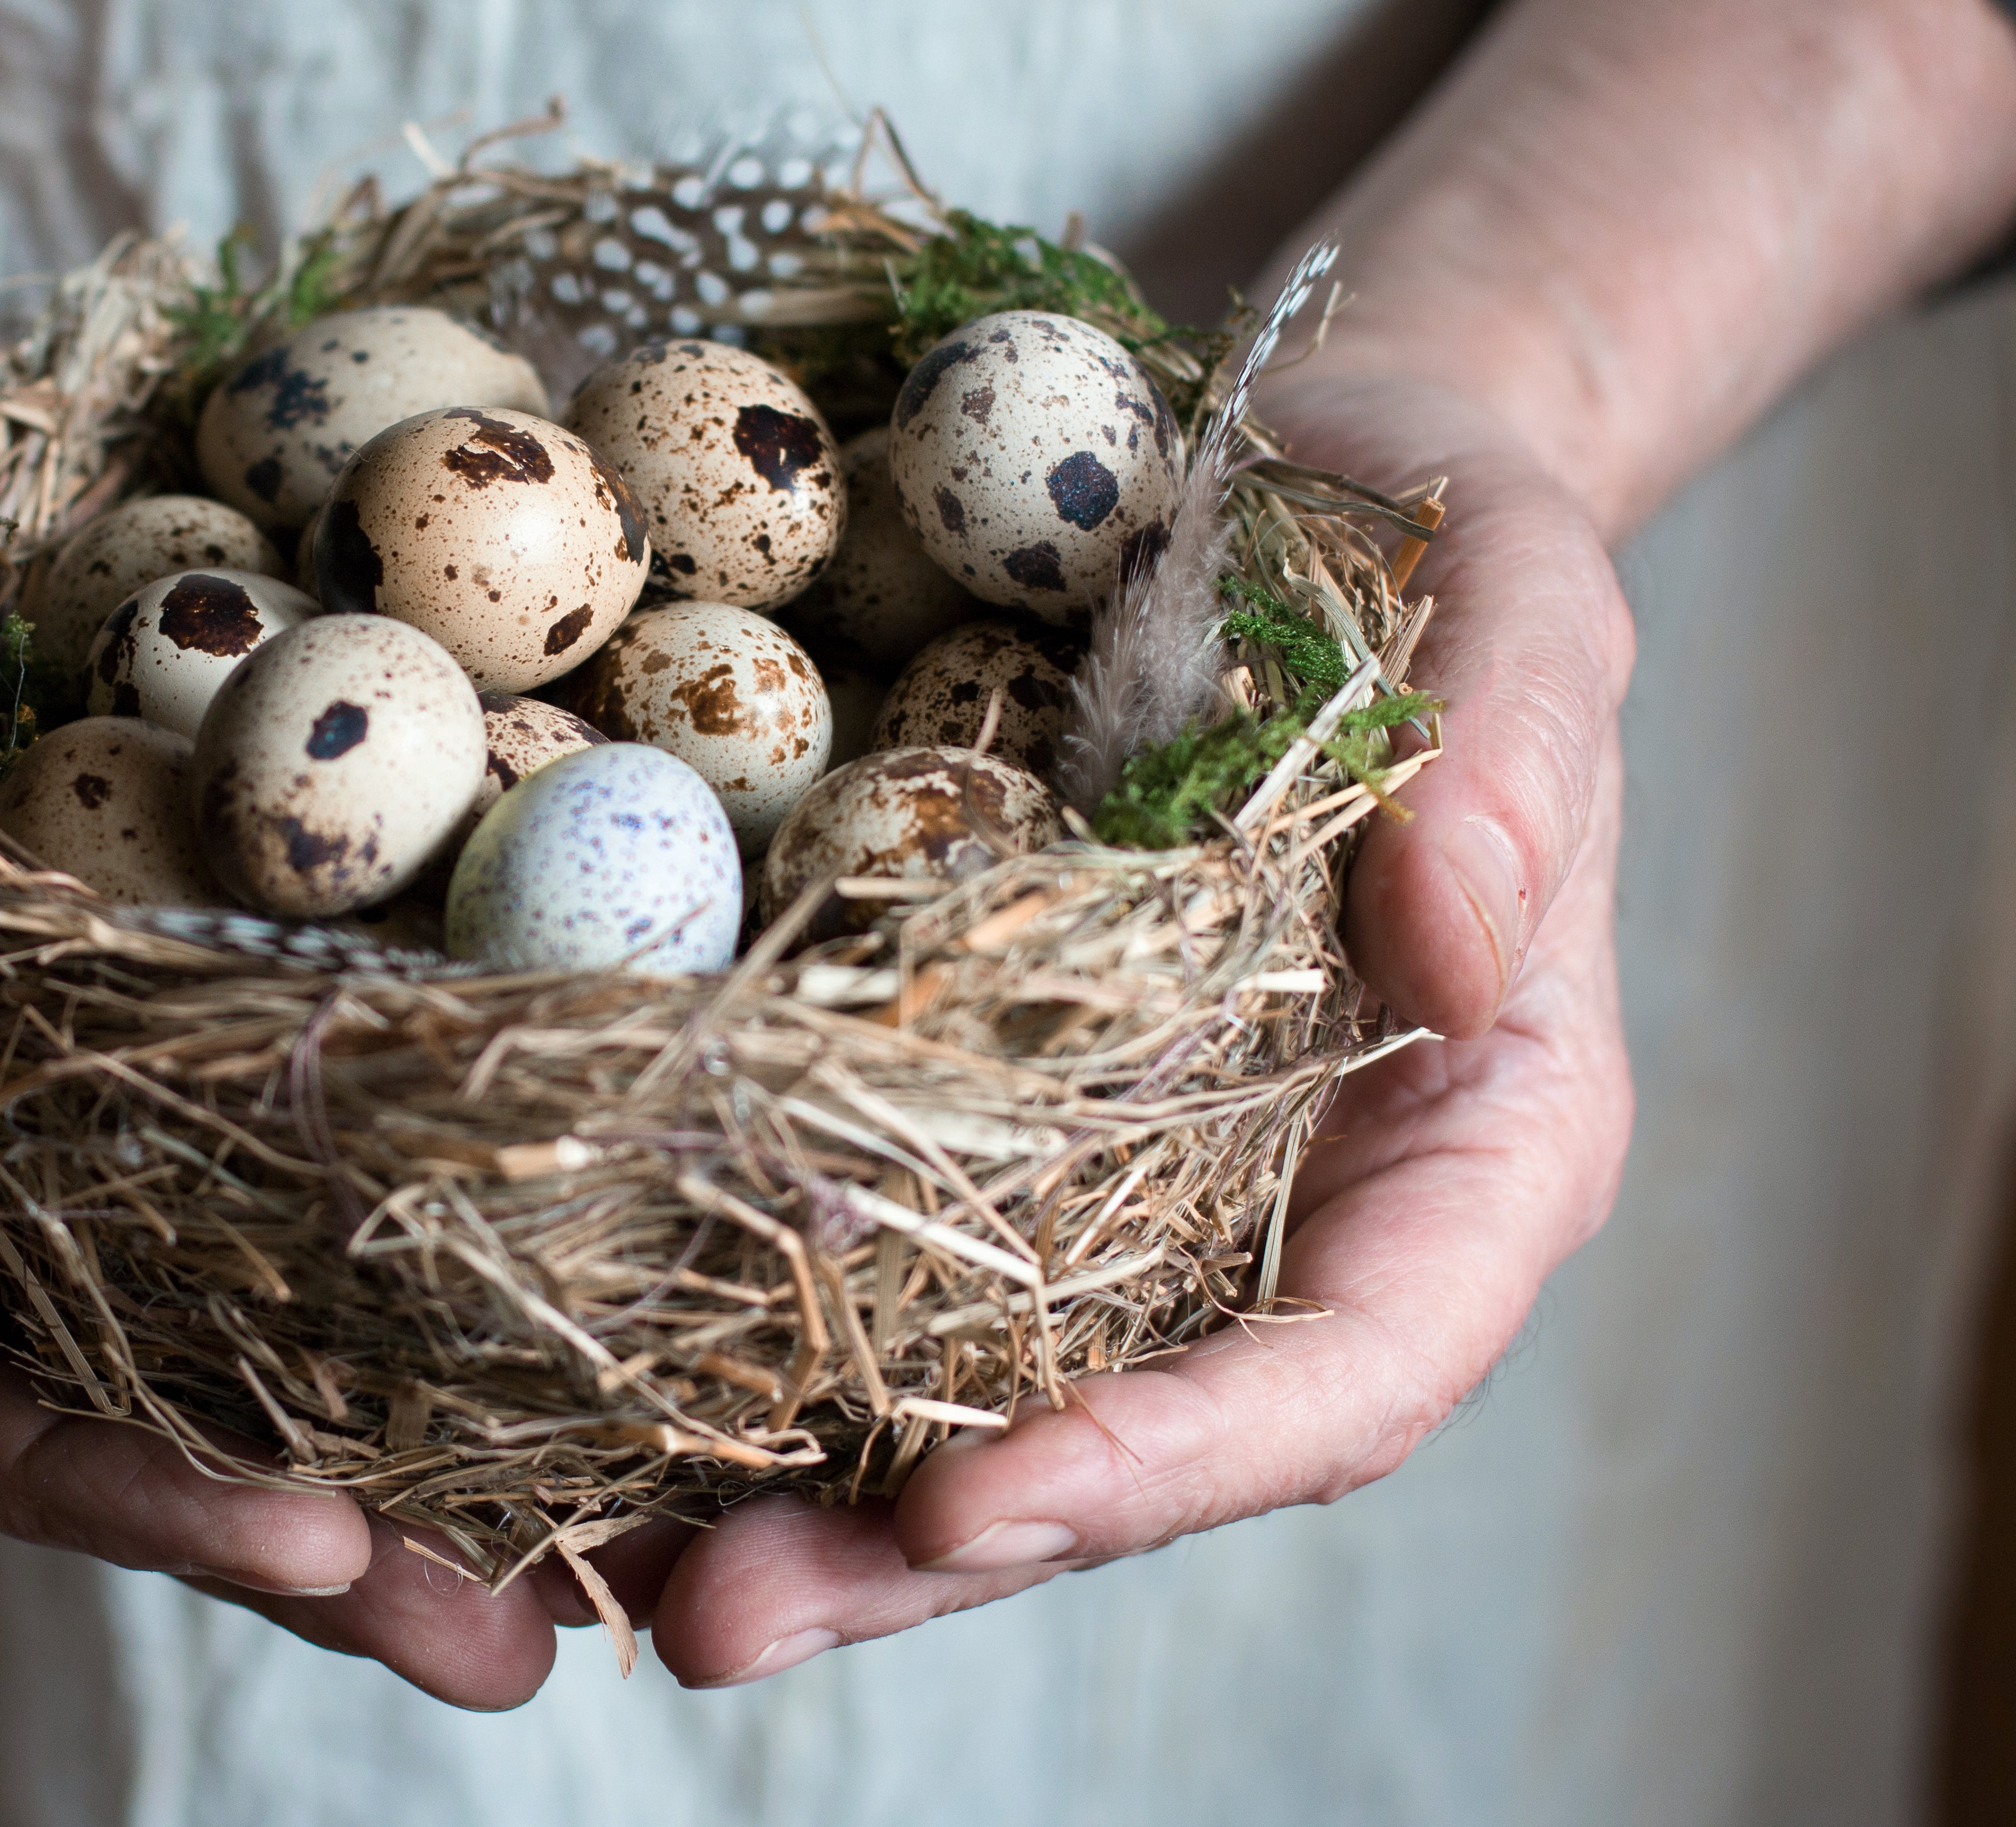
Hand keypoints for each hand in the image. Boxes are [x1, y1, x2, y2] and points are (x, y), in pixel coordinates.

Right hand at [0, 0, 582, 1708]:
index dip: (105, 1488)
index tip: (307, 1543)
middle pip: (96, 1411)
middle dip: (298, 1538)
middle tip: (507, 1639)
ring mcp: (24, 1098)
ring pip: (214, 1316)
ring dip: (398, 1435)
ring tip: (596, 1548)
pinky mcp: (136, 1002)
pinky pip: (277, 1148)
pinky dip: (414, 1233)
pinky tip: (579, 1293)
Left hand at [627, 0, 2015, 1686]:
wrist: (1292, 479)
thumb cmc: (1433, 540)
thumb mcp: (1520, 604)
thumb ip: (1519, 766)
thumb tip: (1461, 949)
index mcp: (1462, 1150)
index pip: (1347, 1371)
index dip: (1176, 1462)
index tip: (984, 1503)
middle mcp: (1287, 1210)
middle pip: (1126, 1446)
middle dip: (926, 1553)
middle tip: (722, 1617)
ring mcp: (1124, 1180)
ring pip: (971, 1400)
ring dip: (798, 1504)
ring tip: (615, 1579)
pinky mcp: (984, 1113)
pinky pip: (870, 1262)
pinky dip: (735, 1350)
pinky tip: (577, 1405)